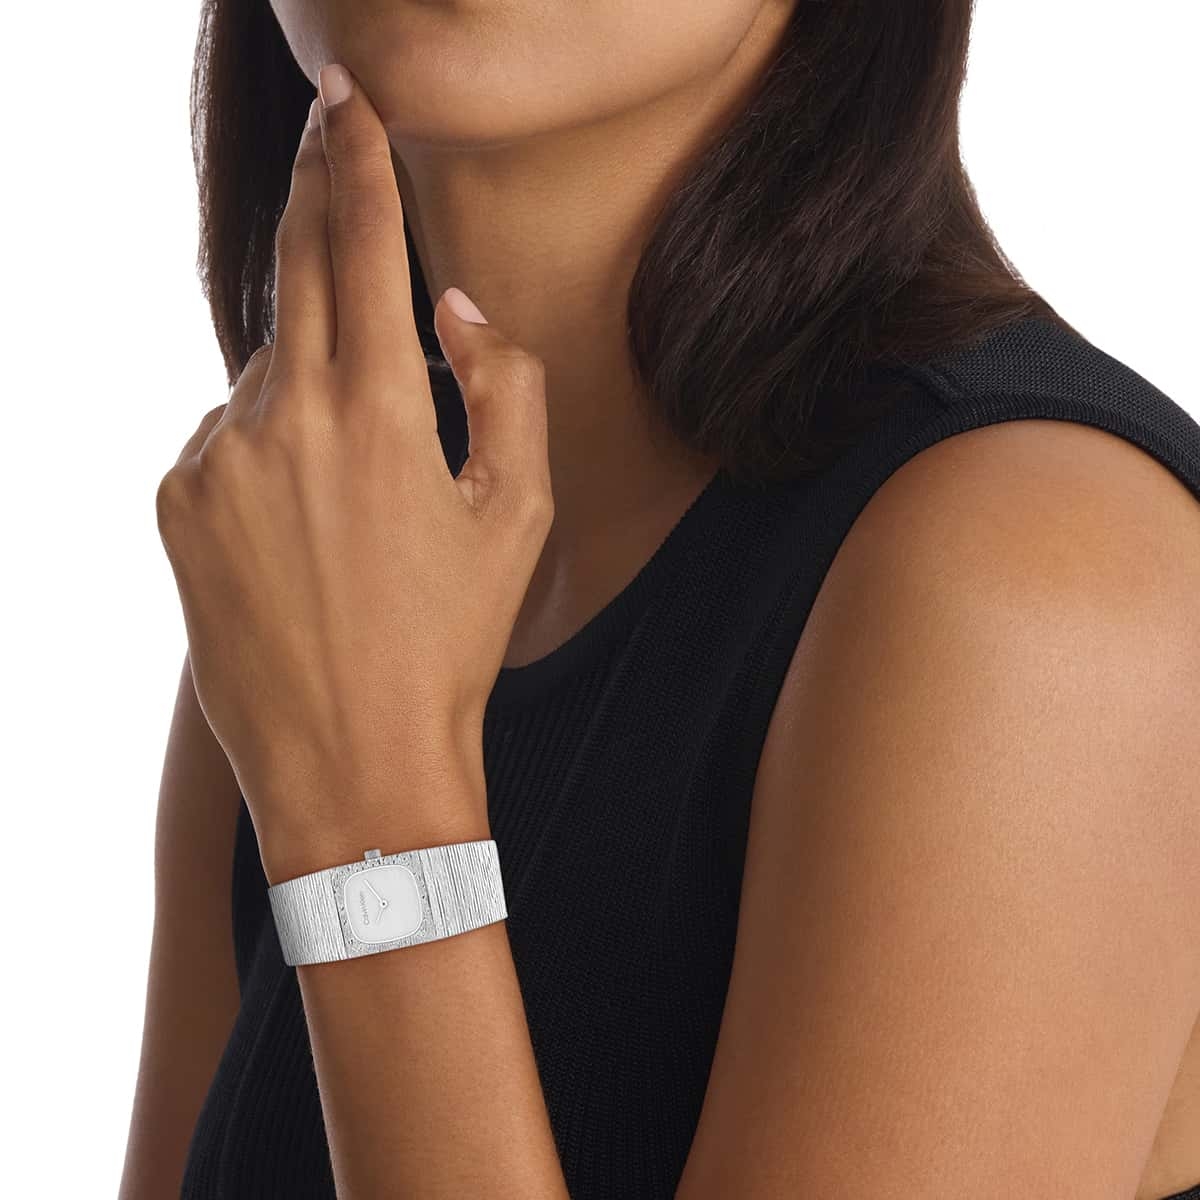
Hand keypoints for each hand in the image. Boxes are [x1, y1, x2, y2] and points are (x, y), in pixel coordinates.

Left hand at [155, 66, 552, 855]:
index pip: (364, 245)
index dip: (358, 161)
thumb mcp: (519, 513)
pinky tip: (305, 516)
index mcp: (377, 410)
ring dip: (309, 372)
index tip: (348, 102)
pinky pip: (227, 434)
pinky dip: (267, 440)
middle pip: (294, 266)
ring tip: (354, 469)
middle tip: (322, 135)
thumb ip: (504, 385)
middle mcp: (281, 417)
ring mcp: (215, 459)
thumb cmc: (449, 641)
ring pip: (266, 366)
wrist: (352, 758)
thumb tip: (455, 305)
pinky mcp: (177, 503)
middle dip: (313, 195)